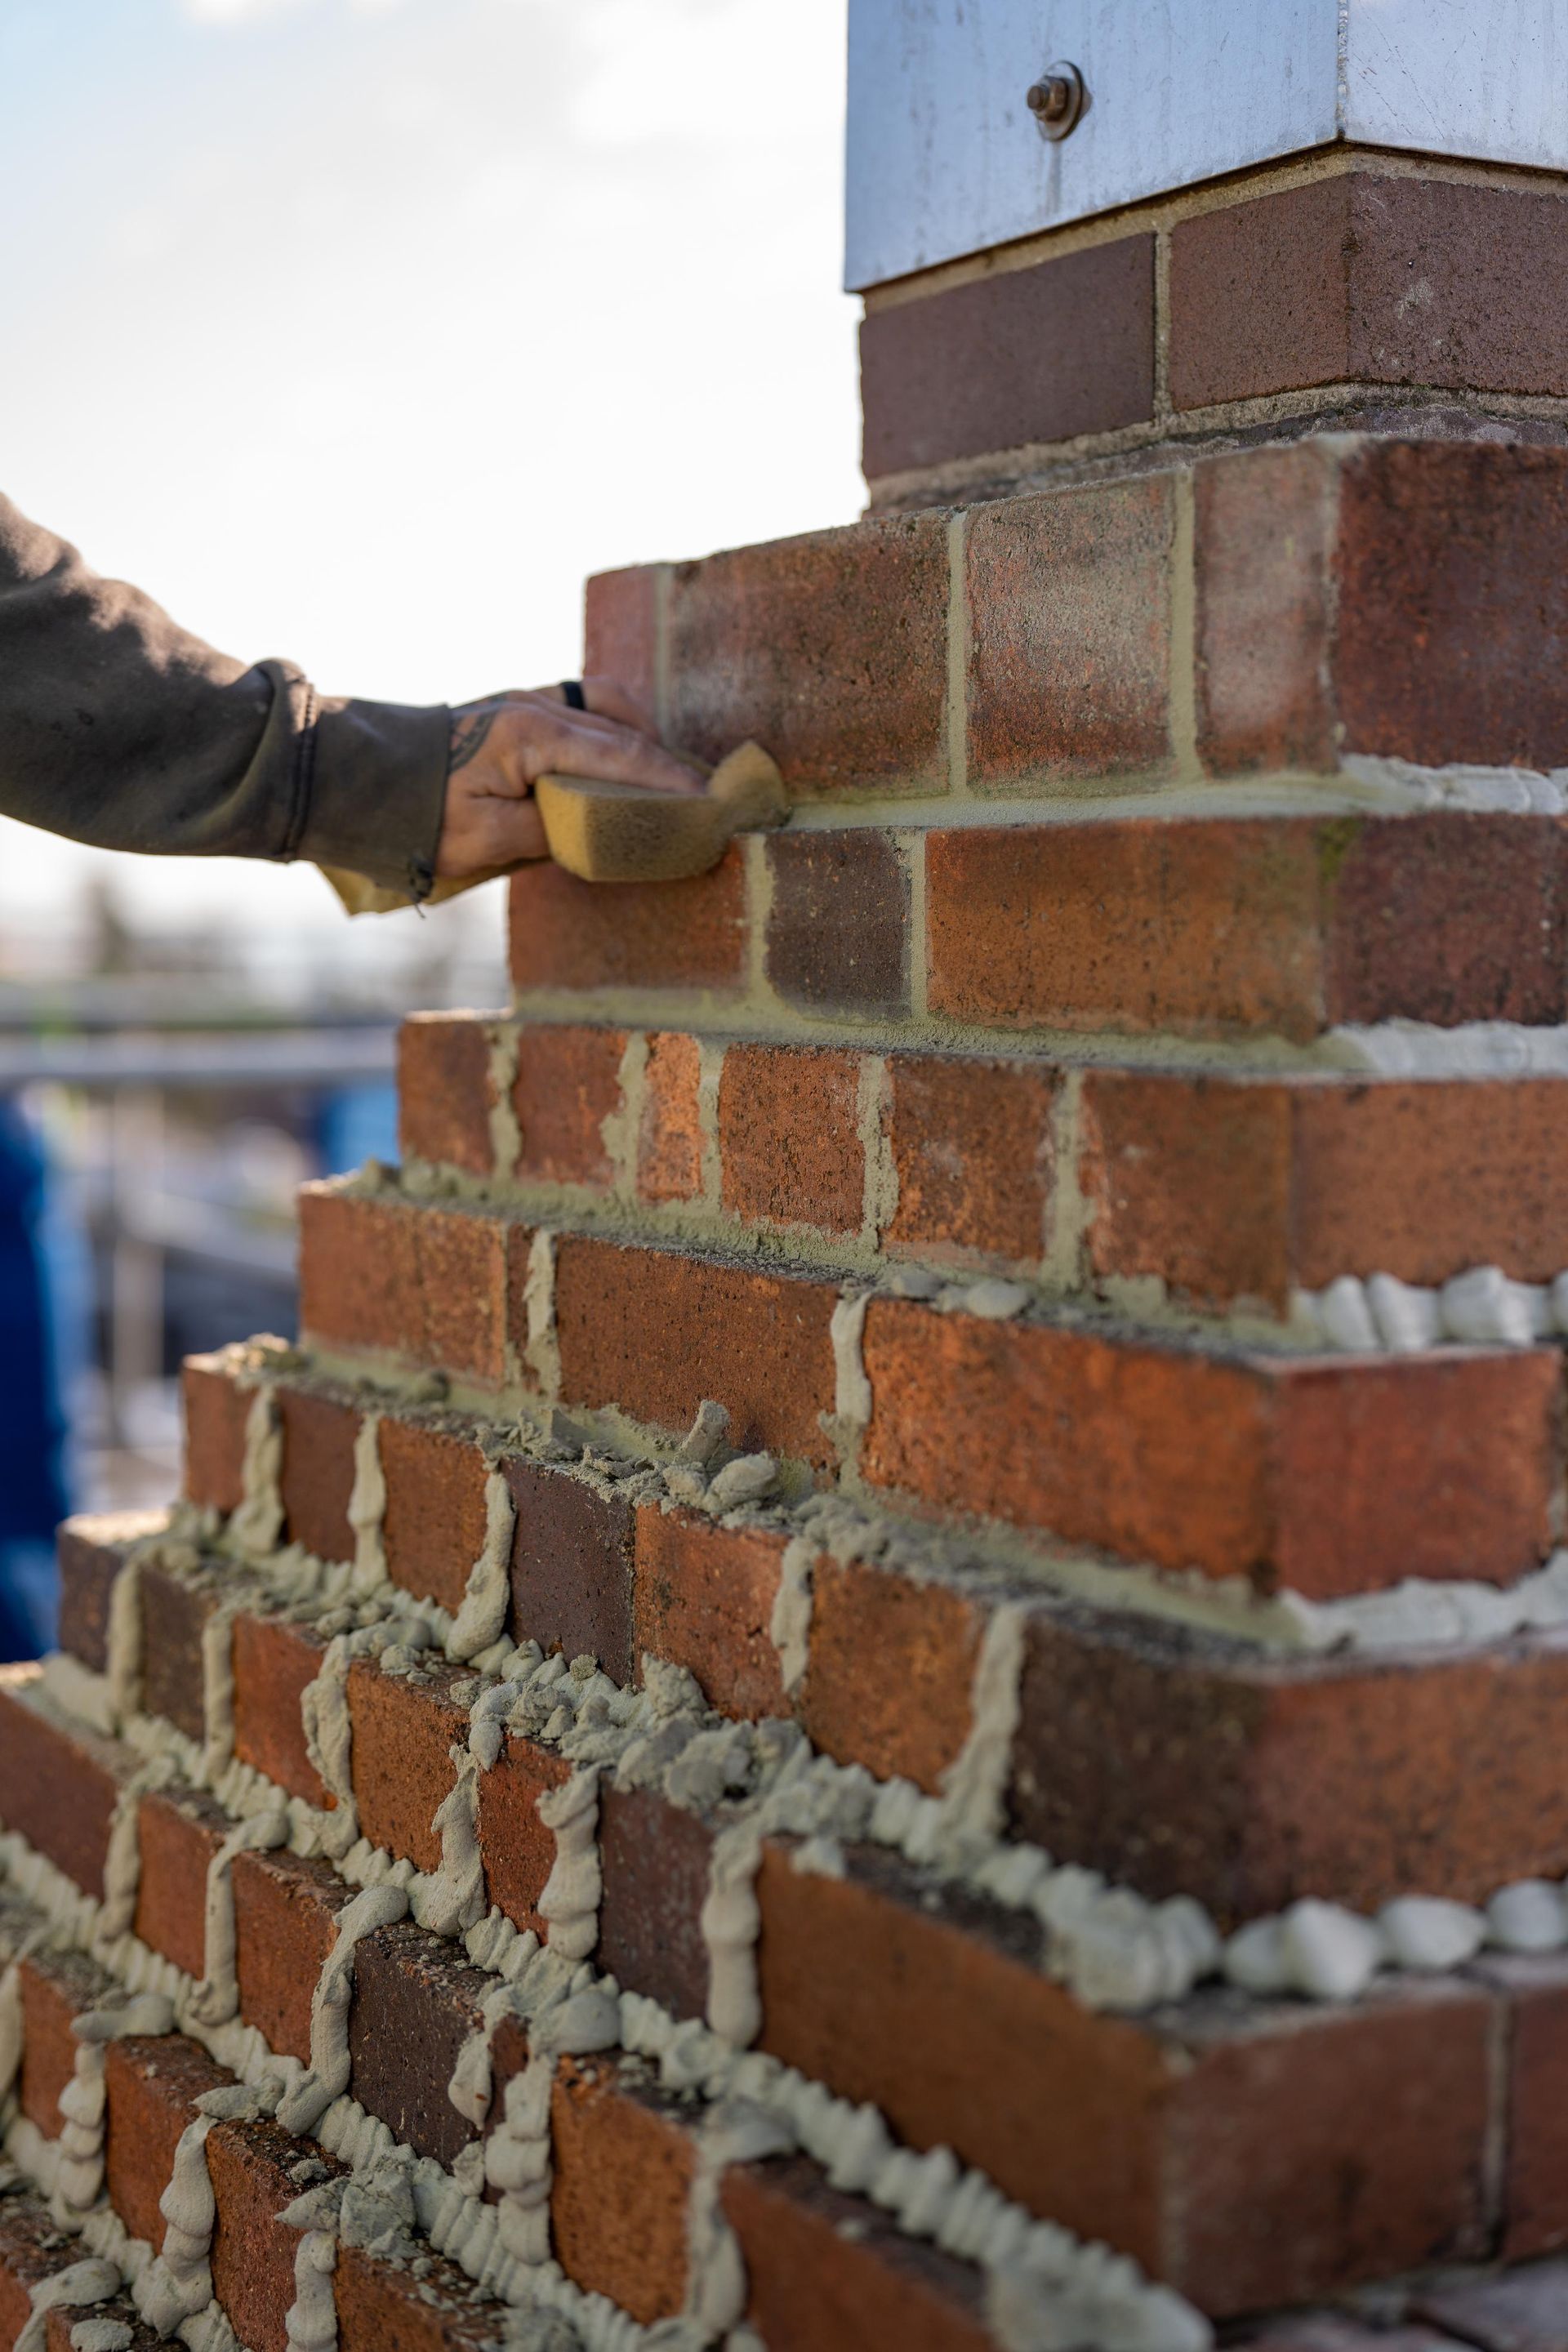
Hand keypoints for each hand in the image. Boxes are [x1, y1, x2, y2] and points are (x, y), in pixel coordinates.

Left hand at [436, 679, 703, 878]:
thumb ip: (550, 831)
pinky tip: (624, 756)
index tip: (708, 802)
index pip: (623, 755)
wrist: (360, 781)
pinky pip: (582, 706)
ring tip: (667, 776)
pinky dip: (613, 728)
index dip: (671, 780)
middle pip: (623, 728)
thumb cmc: (417, 815)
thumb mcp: (485, 839)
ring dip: (643, 737)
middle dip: (667, 761)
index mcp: (532, 734)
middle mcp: (535, 707)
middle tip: (701, 795)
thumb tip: (597, 826)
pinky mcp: (514, 709)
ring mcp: (525, 701)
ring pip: (606, 706)